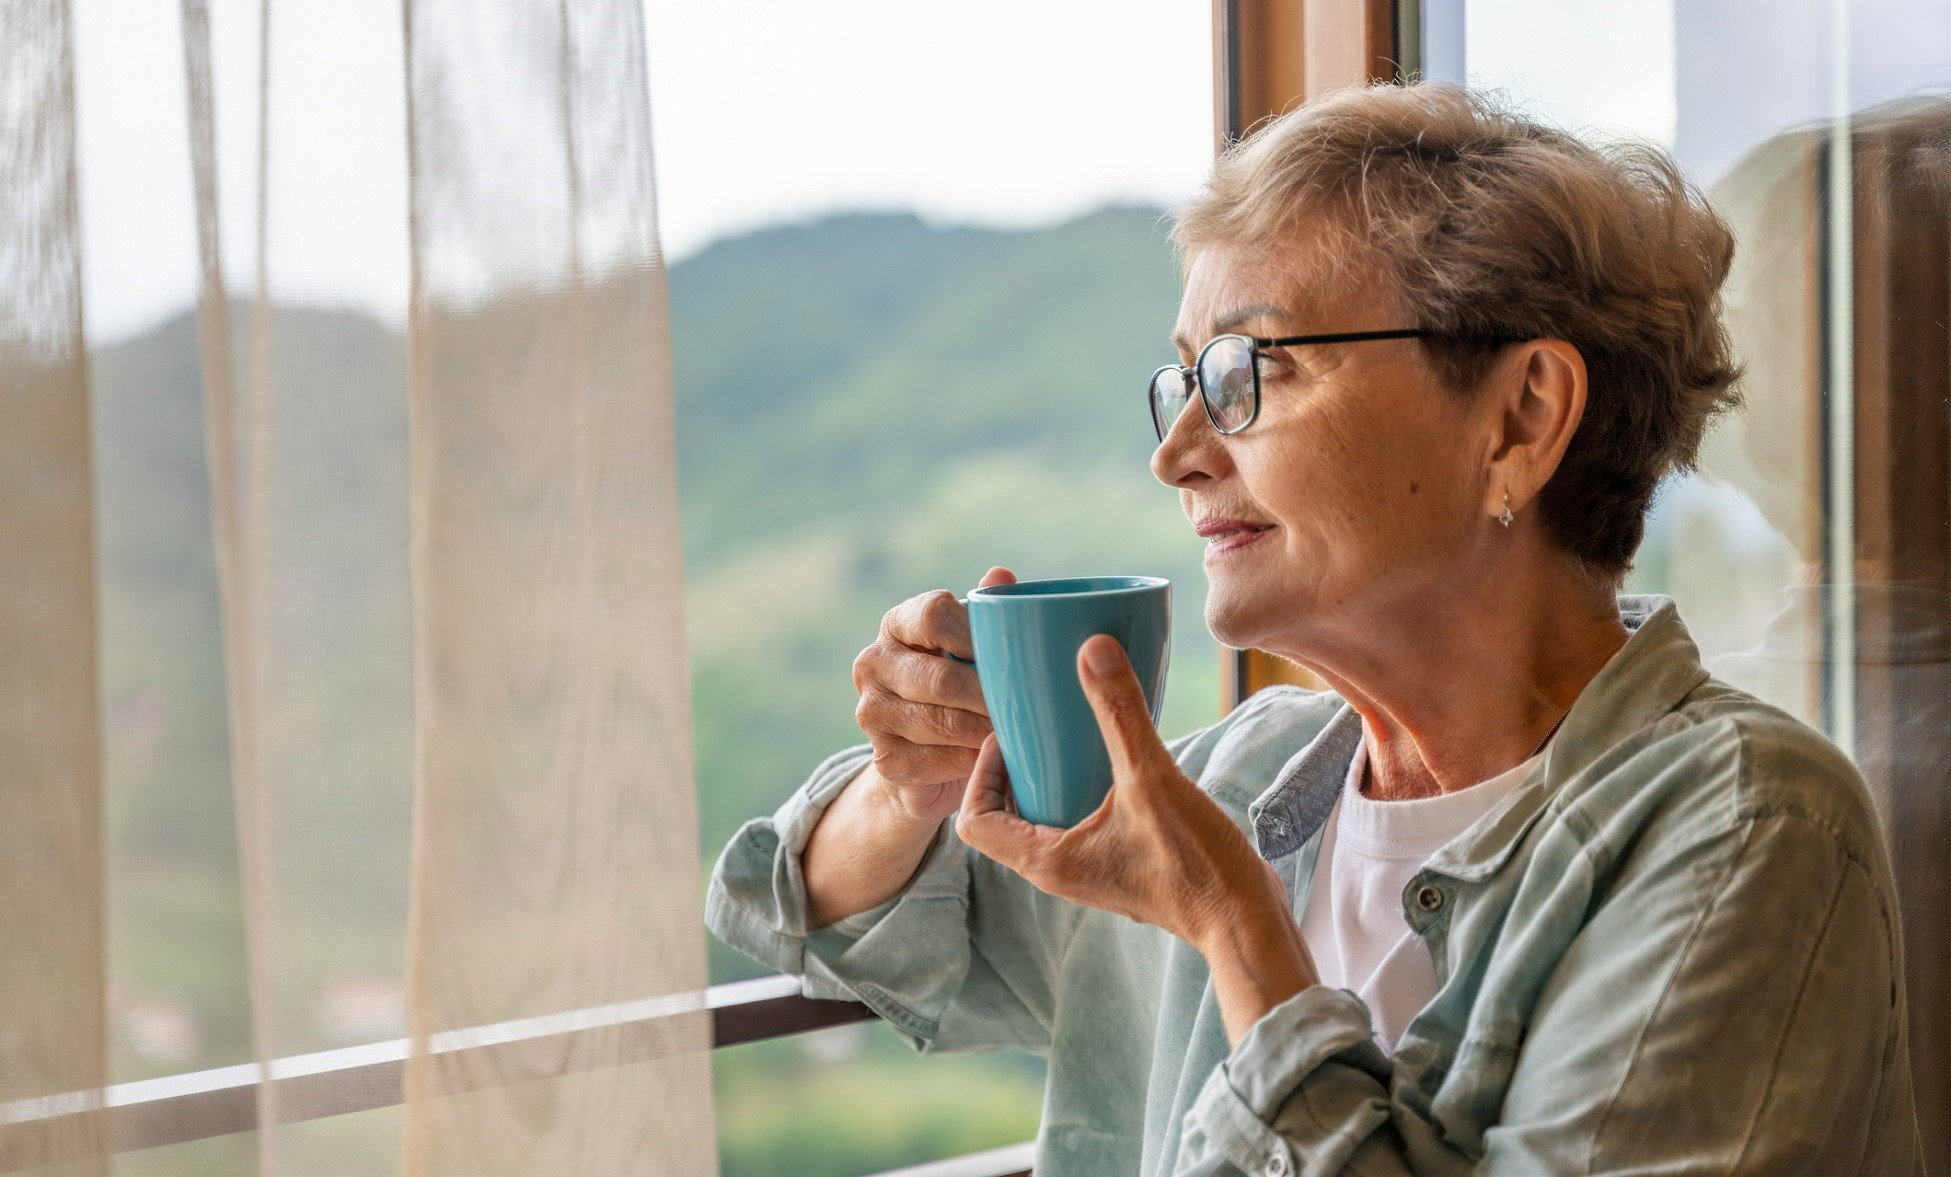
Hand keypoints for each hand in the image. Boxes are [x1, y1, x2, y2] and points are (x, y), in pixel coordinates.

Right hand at [851, 566, 1016, 821]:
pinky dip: (974, 760)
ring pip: (941, 723)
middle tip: (1034, 706)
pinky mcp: (884, 758)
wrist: (925, 752)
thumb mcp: (971, 644)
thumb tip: (1001, 575)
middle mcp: (873, 663)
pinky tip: (998, 756)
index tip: (1015, 655)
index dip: (977, 636)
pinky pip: (939, 761)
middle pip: (940, 677)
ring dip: (986, 730)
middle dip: (990, 695)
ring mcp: (872, 713)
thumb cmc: (961, 682)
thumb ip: (985, 613)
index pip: (934, 616)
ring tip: (1024, 731)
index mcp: (897, 623)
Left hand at [953, 632, 1278, 948]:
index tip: (1006, 736)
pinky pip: (1079, 826)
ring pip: (1043, 822)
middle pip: (1005, 818)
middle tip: (1035, 727)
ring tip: (1069, 735)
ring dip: (1046, 781)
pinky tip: (1114, 760)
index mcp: (1047, 861)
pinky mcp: (1120, 866)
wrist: (1245, 921)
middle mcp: (1060, 871)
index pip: (974, 820)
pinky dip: (1080, 792)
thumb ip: (1121, 714)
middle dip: (1012, 771)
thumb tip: (1092, 649)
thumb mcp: (1153, 780)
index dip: (979, 774)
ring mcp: (1091, 872)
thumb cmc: (1196, 866)